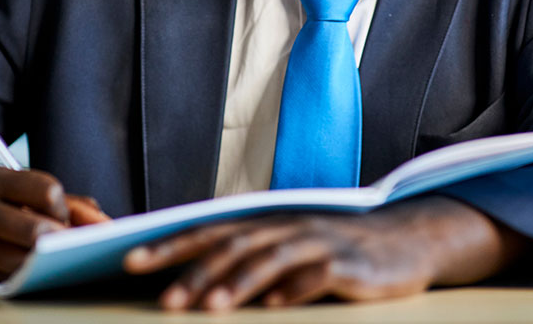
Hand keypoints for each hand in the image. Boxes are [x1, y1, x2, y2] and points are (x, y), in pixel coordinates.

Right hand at [0, 166, 108, 285]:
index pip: (46, 190)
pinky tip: (34, 272)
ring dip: (45, 264)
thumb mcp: (18, 190)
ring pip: (22, 262)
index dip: (64, 208)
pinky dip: (27, 277)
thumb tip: (102, 221)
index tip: (62, 216)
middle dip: (59, 241)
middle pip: (36, 231)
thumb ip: (64, 201)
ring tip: (54, 259)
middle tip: (65, 244)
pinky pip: (6, 279)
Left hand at [123, 195, 524, 310]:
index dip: (169, 246)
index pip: (207, 231)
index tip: (130, 262)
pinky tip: (273, 307)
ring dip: (238, 283)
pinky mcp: (347, 263)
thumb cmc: (334, 249)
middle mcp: (285, 226)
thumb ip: (246, 259)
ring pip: (270, 259)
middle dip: (196, 272)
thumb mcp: (287, 247)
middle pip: (233, 246)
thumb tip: (193, 285)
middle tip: (164, 300)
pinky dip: (293, 289)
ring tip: (211, 308)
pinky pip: (317, 275)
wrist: (403, 241)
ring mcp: (317, 242)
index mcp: (264, 223)